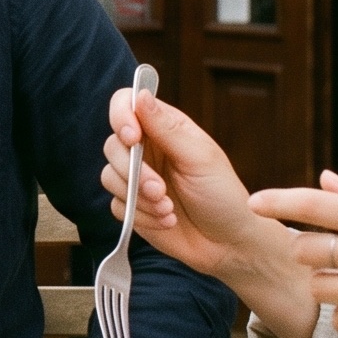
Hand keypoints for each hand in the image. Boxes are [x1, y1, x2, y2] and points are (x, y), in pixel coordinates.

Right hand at [102, 87, 266, 278]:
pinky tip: (167, 221)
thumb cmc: (223, 195)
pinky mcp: (132, 207)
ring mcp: (137, 179)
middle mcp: (147, 149)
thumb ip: (166, 128)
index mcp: (164, 127)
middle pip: (113, 145)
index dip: (121, 116)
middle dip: (133, 172)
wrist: (228, 243)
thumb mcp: (199, 158)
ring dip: (138, 197)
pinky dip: (141, 216)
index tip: (132, 137)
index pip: (126, 104)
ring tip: (168, 209)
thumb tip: (140, 94)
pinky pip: (117, 206)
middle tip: (161, 190)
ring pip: (109, 177)